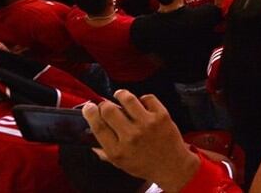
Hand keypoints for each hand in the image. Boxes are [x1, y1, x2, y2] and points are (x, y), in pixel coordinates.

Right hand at [82, 91, 200, 191]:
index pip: (98, 126)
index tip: (88, 107)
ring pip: (128, 99)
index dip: (90, 113)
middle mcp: (131, 136)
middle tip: (106, 105)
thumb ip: (104, 151)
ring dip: (121, 94)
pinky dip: (142, 98)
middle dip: (104, 104)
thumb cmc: (145, 165)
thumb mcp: (120, 163)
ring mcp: (147, 124)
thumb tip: (90, 138)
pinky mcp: (161, 116)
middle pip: (109, 110)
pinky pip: (147, 97)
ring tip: (119, 95)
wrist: (172, 166)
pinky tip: (141, 103)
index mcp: (118, 150)